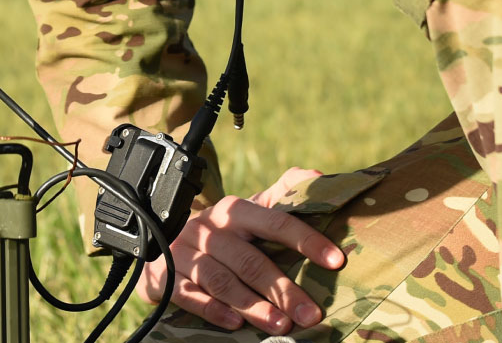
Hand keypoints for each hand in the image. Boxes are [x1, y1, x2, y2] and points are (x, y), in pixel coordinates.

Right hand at [141, 167, 344, 333]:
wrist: (164, 239)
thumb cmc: (224, 231)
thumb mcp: (252, 211)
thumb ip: (285, 193)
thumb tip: (318, 176)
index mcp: (235, 210)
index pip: (275, 222)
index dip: (306, 240)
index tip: (336, 261)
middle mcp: (210, 228)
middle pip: (250, 260)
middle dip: (283, 290)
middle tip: (310, 314)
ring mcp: (186, 251)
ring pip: (221, 280)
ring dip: (253, 305)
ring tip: (281, 326)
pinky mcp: (165, 275)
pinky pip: (189, 294)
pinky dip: (213, 310)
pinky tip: (236, 325)